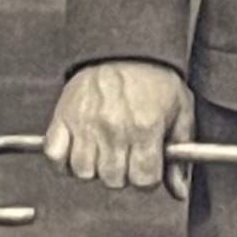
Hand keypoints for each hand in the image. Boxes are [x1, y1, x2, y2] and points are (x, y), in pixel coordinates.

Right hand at [43, 60, 195, 199]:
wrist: (124, 46)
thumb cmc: (153, 77)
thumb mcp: (181, 110)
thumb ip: (181, 153)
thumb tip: (179, 190)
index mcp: (145, 127)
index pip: (143, 180)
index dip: (147, 177)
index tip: (145, 166)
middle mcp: (114, 128)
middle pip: (113, 180)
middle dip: (122, 173)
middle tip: (125, 154)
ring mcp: (85, 123)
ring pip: (83, 172)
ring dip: (94, 167)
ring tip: (103, 150)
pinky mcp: (63, 117)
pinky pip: (55, 156)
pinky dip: (63, 159)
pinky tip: (78, 149)